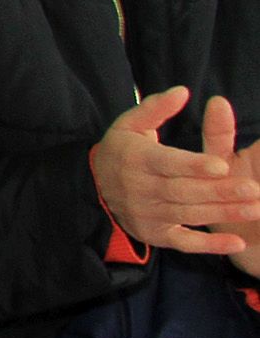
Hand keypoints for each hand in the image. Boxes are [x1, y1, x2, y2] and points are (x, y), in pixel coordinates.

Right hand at [92, 90, 259, 254]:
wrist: (93, 187)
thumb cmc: (122, 150)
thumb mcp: (130, 124)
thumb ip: (156, 108)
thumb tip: (183, 92)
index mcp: (137, 159)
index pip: (167, 163)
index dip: (194, 165)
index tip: (222, 165)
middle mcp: (140, 189)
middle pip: (183, 191)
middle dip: (219, 191)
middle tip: (253, 189)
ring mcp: (147, 214)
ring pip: (189, 214)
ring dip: (223, 214)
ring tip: (255, 209)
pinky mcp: (155, 234)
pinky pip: (183, 243)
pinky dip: (209, 246)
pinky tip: (236, 243)